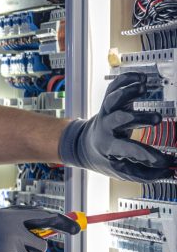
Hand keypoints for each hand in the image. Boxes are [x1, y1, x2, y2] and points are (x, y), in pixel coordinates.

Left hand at [58, 72, 172, 180]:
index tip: (166, 160)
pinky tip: (141, 78)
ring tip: (143, 87)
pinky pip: (114, 87)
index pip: (129, 151)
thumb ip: (144, 173)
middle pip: (119, 120)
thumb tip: (168, 173)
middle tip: (157, 119)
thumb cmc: (106, 157)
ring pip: (112, 99)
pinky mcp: (108, 101)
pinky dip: (126, 79)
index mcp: (108, 147)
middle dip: (137, 118)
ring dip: (127, 92)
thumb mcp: (121, 169)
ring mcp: (106, 112)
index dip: (148, 156)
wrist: (84, 144)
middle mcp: (106, 127)